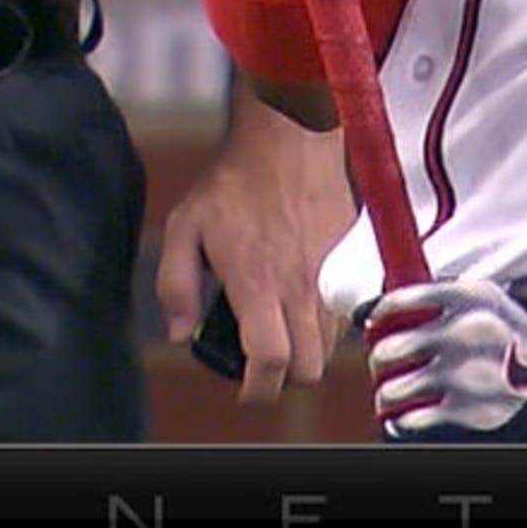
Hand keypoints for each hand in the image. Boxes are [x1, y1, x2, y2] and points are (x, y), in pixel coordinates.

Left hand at [154, 87, 354, 402]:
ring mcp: (332, 277)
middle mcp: (301, 287)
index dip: (257, 388)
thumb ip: (174, 285)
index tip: (245, 388)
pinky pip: (345, 314)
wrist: (290, 138)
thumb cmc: (236, 180)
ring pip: (330, 347)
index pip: (271, 361)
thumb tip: (178, 332)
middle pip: (309, 369)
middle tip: (262, 361)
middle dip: (284, 377)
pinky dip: (326, 323)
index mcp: (259, 284)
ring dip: (306, 350)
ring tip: (280, 327)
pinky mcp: (352, 264)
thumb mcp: (184, 226)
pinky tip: (301, 301)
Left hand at [363, 278, 526, 442]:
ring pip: (393, 386)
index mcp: (470, 296)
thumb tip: (401, 306)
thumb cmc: (526, 345)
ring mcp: (464, 372)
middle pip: (389, 346)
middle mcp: (464, 330)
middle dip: (381, 358)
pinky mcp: (466, 410)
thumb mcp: (496, 305)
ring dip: (388, 392)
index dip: (380, 315)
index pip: (400, 300)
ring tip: (394, 392)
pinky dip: (405, 418)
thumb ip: (453, 299)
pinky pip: (411, 417)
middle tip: (386, 362)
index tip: (375, 324)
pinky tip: (413, 413)